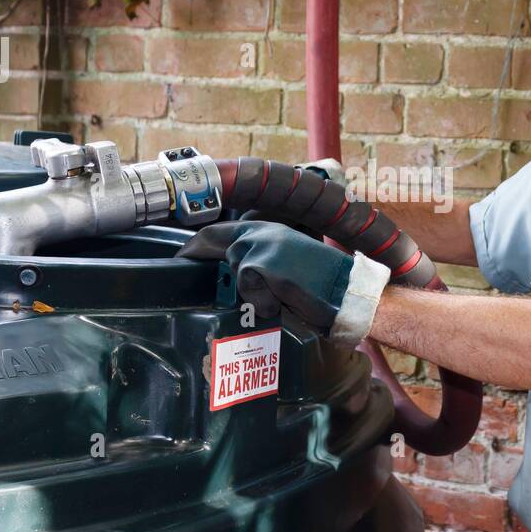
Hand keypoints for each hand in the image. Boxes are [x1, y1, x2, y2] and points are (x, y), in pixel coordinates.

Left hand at [177, 220, 390, 343]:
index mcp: (270, 230)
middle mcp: (265, 231)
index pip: (224, 229)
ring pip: (235, 269)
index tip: (184, 253)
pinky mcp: (265, 263)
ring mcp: (264, 245)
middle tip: (182, 262)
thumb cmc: (322, 285)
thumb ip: (261, 264)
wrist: (348, 292)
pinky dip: (263, 301)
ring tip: (279, 297)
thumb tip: (235, 277)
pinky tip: (284, 301)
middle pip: (216, 239)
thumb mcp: (288, 267)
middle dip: (197, 253)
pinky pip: (248, 287)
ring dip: (251, 291)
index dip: (200, 242)